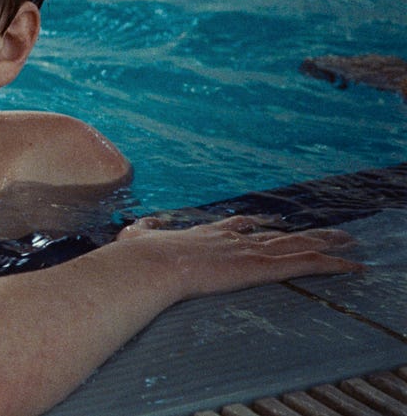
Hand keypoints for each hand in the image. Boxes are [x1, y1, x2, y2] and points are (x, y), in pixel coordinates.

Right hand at [114, 215, 365, 299]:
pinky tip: (352, 266)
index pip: (237, 226)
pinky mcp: (260, 265)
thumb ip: (143, 231)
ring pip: (297, 244)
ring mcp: (248, 250)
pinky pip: (305, 264)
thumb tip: (135, 227)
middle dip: (299, 233)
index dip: (253, 225)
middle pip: (274, 233)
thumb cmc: (138, 256)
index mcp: (205, 234)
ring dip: (325, 242)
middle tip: (322, 231)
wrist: (148, 263)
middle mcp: (232, 238)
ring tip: (348, 241)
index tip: (263, 223)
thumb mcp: (136, 237)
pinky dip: (332, 265)